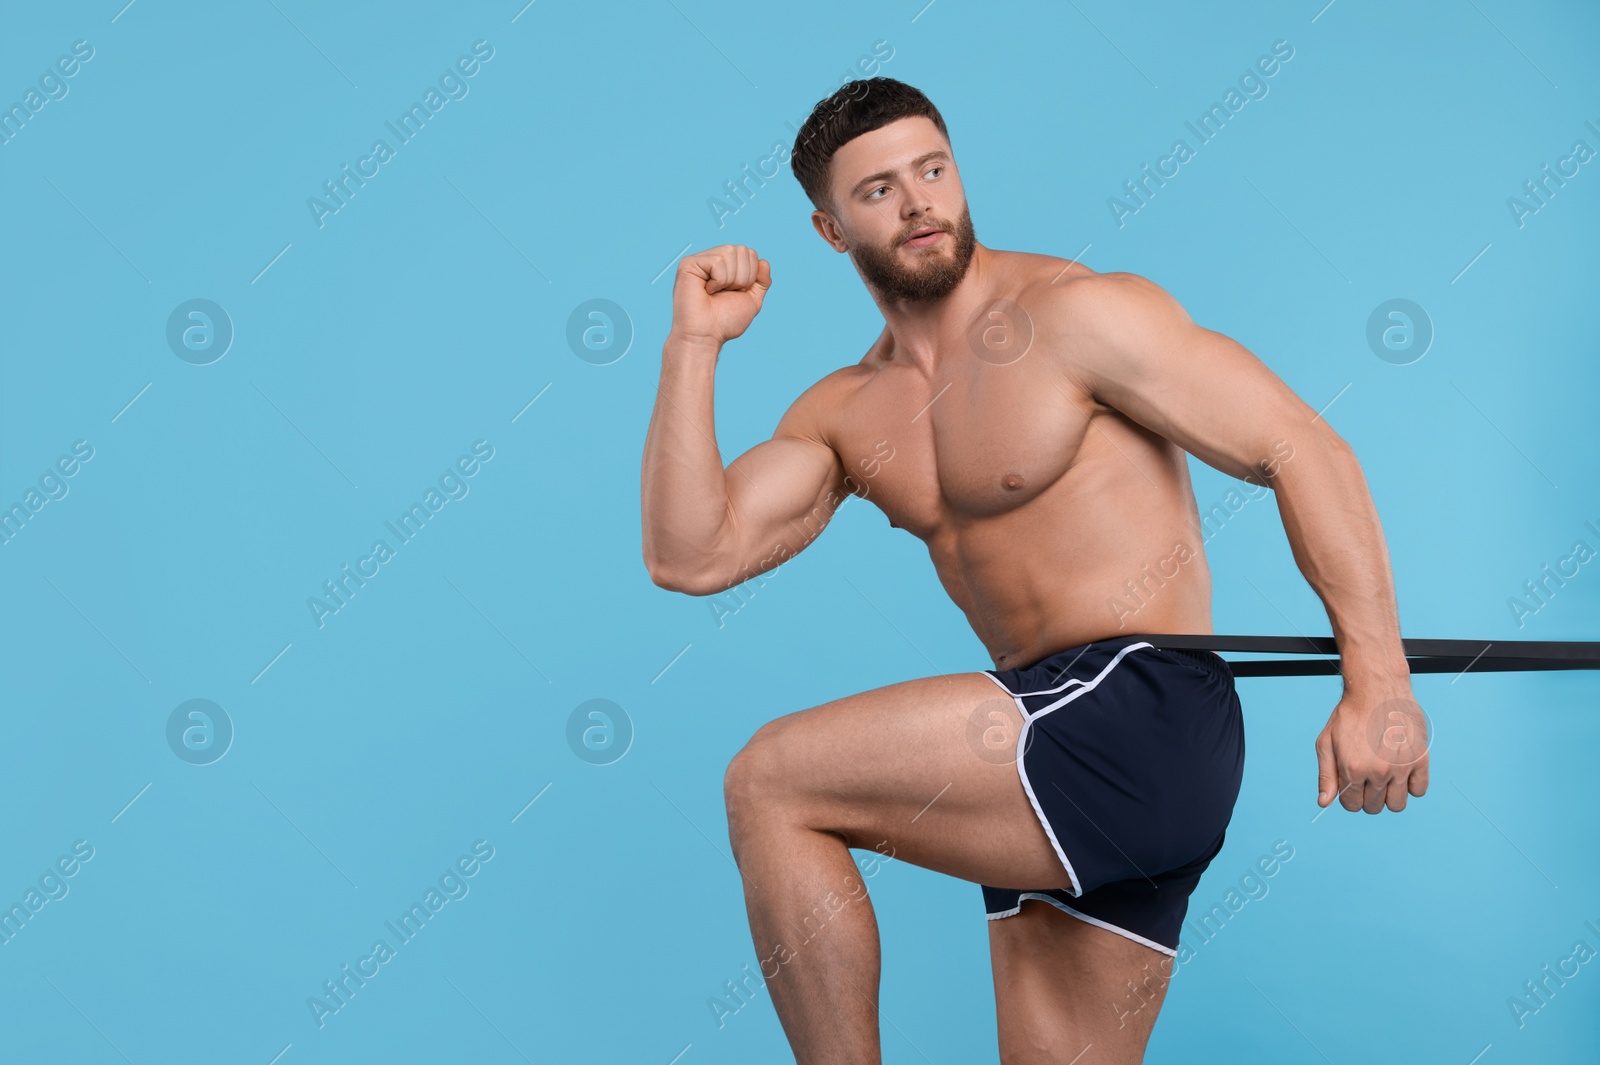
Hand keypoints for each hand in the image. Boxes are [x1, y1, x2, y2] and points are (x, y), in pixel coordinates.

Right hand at [670, 244, 771, 347]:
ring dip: (730, 279)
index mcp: (726, 266)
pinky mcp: (688, 264)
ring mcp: (699, 260)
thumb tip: (764, 261)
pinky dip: (719, 280)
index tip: (736, 294)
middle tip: (726, 293)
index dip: (751, 276)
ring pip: (730, 252)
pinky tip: (707, 291)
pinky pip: (717, 261)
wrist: (706, 336)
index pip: (750, 254)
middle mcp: (712, 259)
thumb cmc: (724, 322)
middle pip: (742, 250)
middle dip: (742, 277)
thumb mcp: (752, 301)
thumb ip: (761, 282)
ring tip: (715, 293)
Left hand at [1314, 684, 1429, 813]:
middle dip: (1367, 796)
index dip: (1349, 796)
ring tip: (1384, 776)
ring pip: (1397, 805)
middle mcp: (1377, 771)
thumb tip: (1324, 803)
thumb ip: (1326, 775)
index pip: (1351, 805)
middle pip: (1373, 807)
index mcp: (1352, 769)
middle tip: (1367, 775)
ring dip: (1389, 796)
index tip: (1352, 782)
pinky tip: (1401, 771)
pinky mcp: (1420, 759)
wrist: (1377, 689)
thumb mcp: (1326, 742)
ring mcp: (1401, 767)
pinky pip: (1419, 790)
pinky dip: (1411, 786)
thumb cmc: (1349, 715)